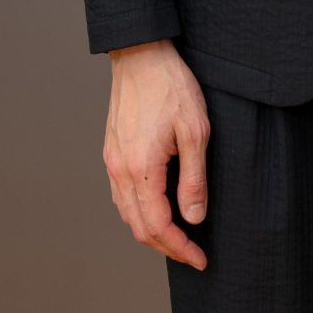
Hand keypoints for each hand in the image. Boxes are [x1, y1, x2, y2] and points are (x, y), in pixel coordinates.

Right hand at [101, 39, 209, 269]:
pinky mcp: (112, 151)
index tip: (200, 258)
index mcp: (141, 167)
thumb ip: (194, 179)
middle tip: (192, 253)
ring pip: (127, 214)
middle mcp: (120, 169)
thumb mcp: (195, 131)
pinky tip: (157, 208)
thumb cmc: (170, 86)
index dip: (180, 248)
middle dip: (167, 247)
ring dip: (151, 231)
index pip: (158, 225)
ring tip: (178, 236)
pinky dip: (139, 212)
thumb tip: (194, 217)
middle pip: (139, 227)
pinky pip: (121, 195)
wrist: (141, 54)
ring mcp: (112, 161)